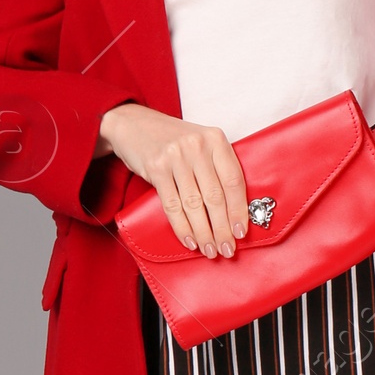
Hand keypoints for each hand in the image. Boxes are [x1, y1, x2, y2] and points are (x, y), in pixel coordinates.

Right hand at [96, 102, 248, 256]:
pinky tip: (190, 240)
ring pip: (194, 204)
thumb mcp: (200, 143)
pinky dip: (182, 227)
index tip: (241, 231)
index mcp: (215, 139)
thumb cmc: (172, 139)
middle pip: (215, 196)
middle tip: (227, 249)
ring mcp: (176, 157)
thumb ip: (216, 167)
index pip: (233, 180)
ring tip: (210, 250)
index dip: (239, 210)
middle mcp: (197, 146)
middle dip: (222, 228)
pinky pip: (172, 205)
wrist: (133, 124)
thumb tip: (234, 211)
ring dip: (204, 233)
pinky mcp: (156, 168)